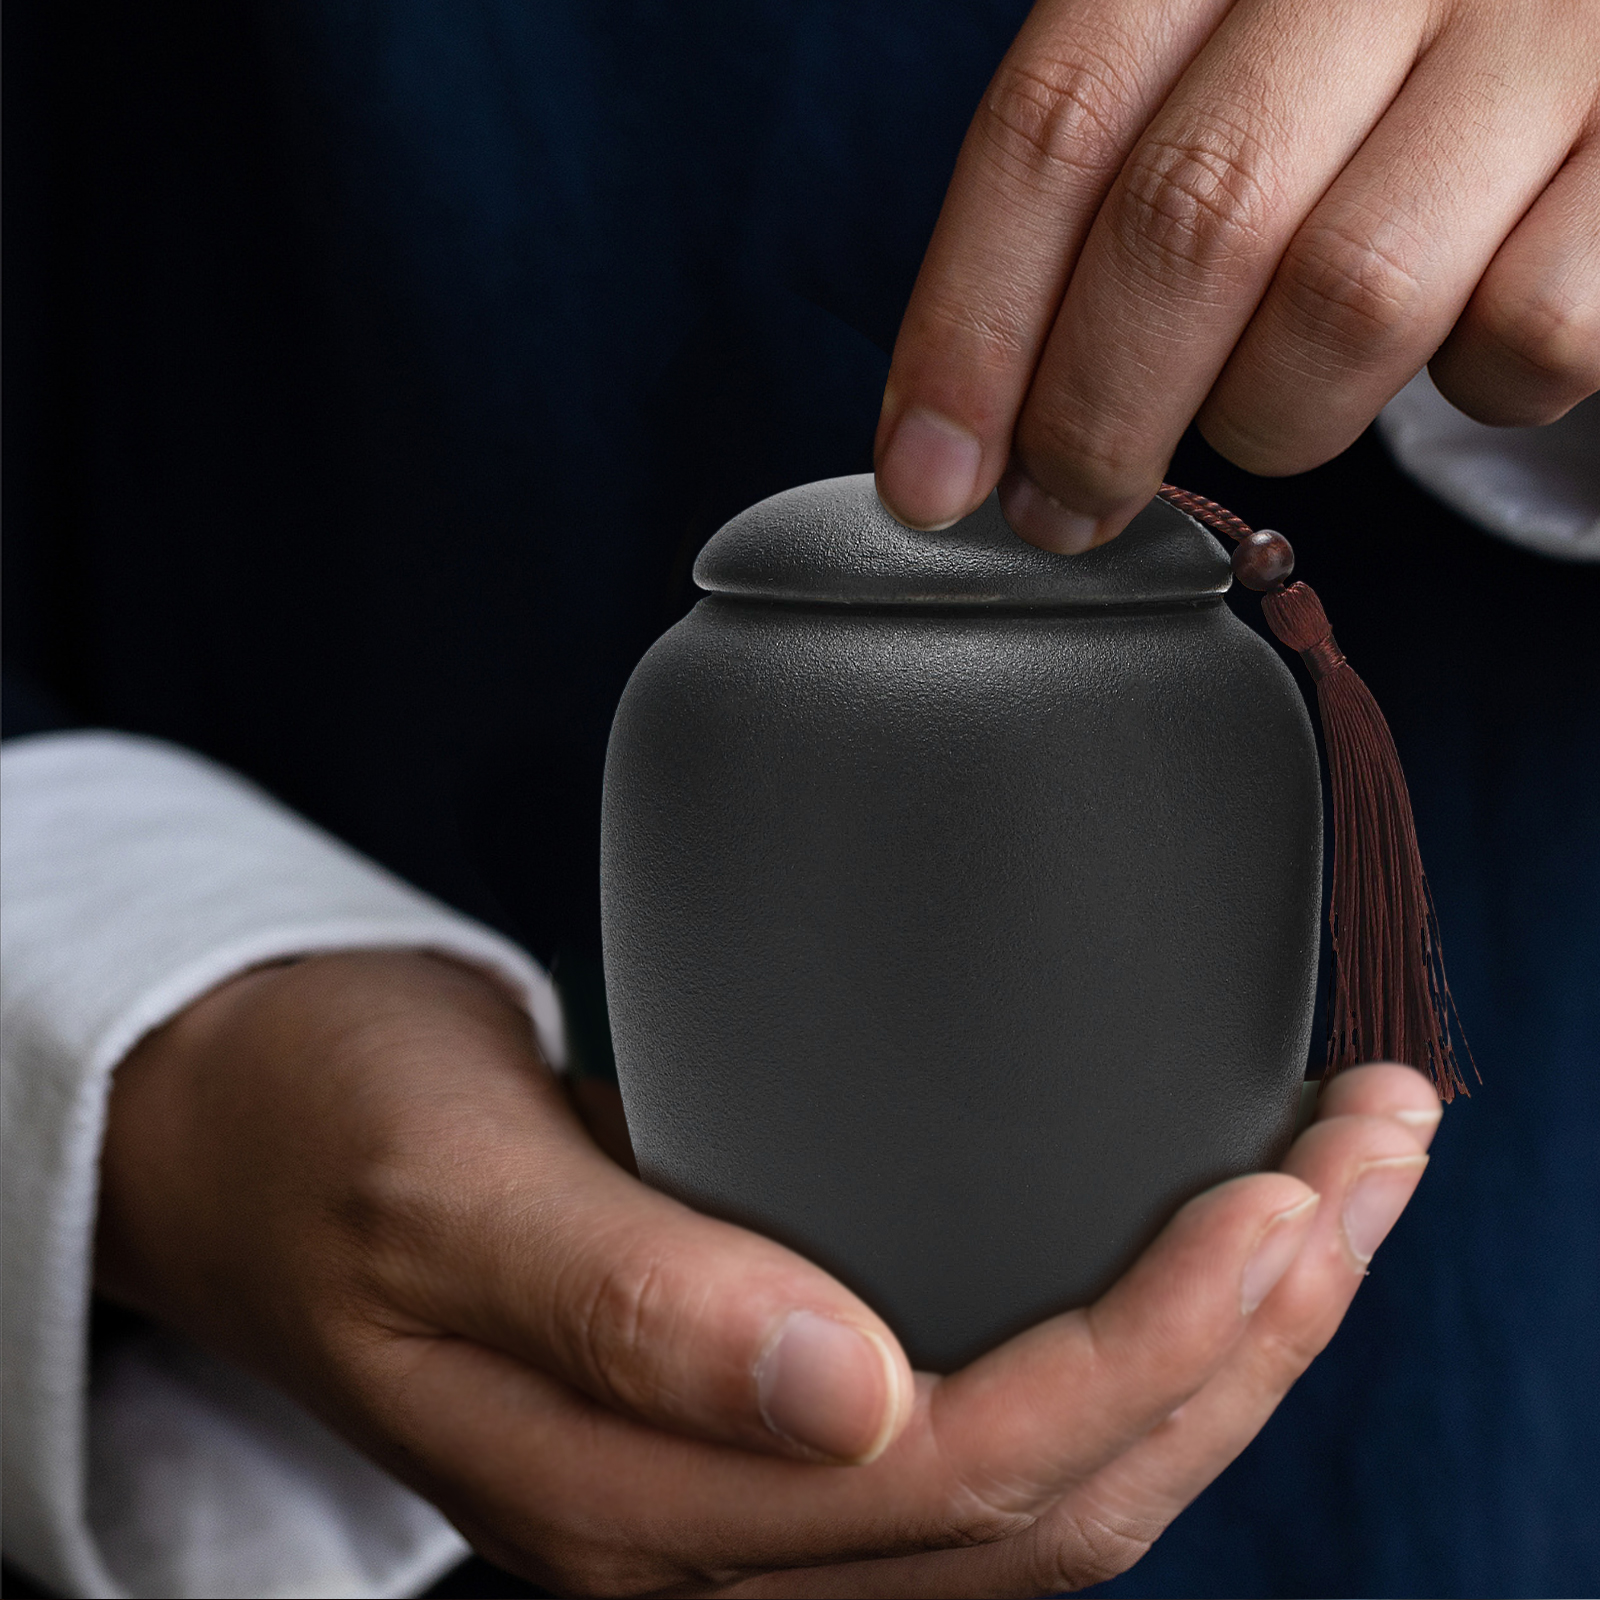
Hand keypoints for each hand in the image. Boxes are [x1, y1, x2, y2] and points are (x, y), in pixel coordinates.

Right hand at [96, 951, 1438, 1595]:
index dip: (1157, 1350)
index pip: (971, 1477)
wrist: (247, 1135)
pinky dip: (1125, 1330)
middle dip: (1253, 1336)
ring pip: (1051, 1473)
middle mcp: (719, 1521)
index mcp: (635, 1500)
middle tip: (1376, 1157)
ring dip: (1222, 1342)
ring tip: (1340, 1192)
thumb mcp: (437, 1197)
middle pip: (1058, 1494)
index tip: (1287, 1194)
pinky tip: (1188, 1242)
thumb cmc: (323, 1139)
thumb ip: (620, 1305)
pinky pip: (990, 1409)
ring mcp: (748, 1473)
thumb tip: (840, 1395)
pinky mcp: (765, 1394)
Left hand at [874, 0, 1599, 549]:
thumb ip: (1111, 182)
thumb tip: (972, 420)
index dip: (969, 325)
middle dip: (1096, 415)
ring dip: (1273, 415)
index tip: (926, 477)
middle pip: (1188, 220)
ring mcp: (1548, 33)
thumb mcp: (1229, 61)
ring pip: (1347, 301)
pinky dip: (1468, 387)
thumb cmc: (1388, 60)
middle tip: (1063, 508)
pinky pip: (1524, 335)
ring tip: (1269, 406)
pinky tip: (1457, 337)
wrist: (1599, 13)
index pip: (1053, 126)